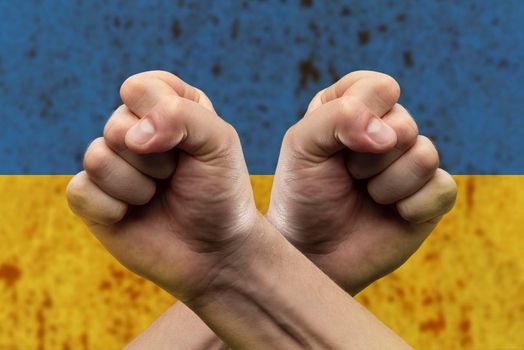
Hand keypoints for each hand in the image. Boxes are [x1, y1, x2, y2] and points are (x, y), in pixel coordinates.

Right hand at [66, 71, 257, 301]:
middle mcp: (134, 131)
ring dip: (138, 186)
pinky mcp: (92, 199)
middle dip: (155, 159)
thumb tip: (131, 136)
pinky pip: (80, 191)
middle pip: (116, 125)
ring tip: (158, 196)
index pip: (140, 88)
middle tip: (176, 177)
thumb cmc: (220, 193)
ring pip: (96, 157)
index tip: (190, 145)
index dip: (163, 117)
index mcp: (164, 107)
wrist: (215, 251)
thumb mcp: (220, 142)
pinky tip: (133, 215)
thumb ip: (182, 115)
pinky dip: (113, 208)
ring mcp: (110, 165)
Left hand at [267, 71, 456, 293]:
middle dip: (368, 159)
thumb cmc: (302, 195)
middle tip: (348, 177)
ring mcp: (411, 164)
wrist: (312, 251)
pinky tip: (392, 215)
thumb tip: (392, 135)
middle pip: (405, 123)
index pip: (379, 88)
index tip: (335, 145)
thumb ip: (338, 117)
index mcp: (354, 108)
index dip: (360, 115)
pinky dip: (411, 207)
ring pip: (426, 155)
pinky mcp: (430, 197)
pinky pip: (442, 188)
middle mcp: (386, 131)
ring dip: (386, 184)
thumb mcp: (302, 145)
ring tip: (366, 196)